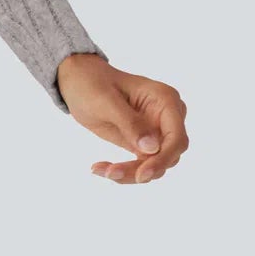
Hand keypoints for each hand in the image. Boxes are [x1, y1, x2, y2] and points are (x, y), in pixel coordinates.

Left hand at [56, 52, 188, 183]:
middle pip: (168, 156)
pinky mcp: (143, 143)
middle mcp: (166, 118)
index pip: (177, 138)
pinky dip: (123, 171)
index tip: (142, 175)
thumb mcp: (106, 101)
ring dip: (129, 173)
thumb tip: (153, 148)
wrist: (78, 81)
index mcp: (165, 100)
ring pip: (155, 165)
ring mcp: (157, 131)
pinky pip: (141, 165)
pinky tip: (99, 168)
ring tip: (99, 169)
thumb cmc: (92, 83)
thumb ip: (130, 122)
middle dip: (142, 170)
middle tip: (111, 173)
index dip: (163, 159)